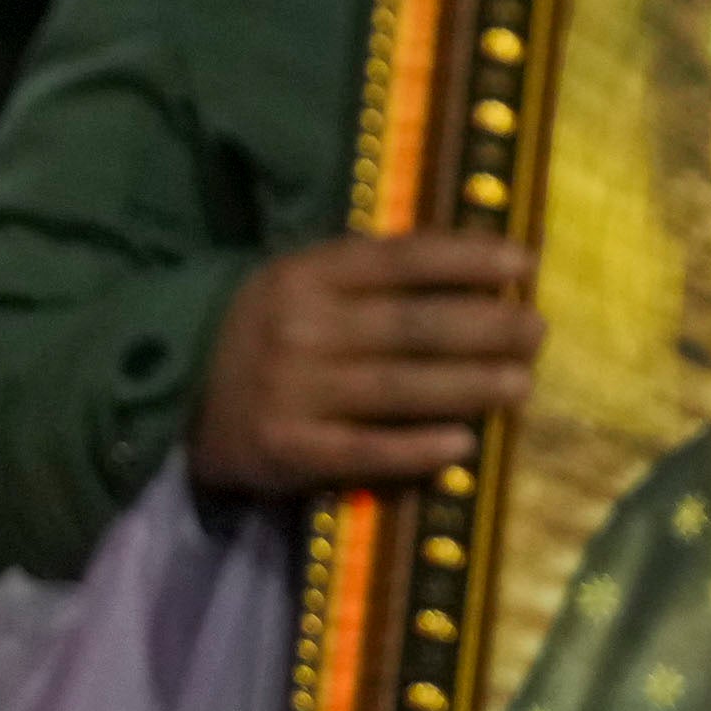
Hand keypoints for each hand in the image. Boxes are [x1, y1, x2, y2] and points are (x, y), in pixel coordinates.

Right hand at [189, 231, 543, 496]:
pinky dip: (416, 450)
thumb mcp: (307, 280)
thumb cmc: (269, 326)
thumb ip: (379, 274)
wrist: (173, 389)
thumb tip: (485, 262)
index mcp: (309, 273)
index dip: (468, 259)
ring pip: (399, 389)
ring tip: (523, 385)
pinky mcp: (287, 450)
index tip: (525, 262)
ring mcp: (293, 391)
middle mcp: (302, 328)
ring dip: (469, 388)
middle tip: (538, 332)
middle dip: (486, 329)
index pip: (403, 259)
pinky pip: (364, 451)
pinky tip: (463, 446)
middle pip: (412, 327)